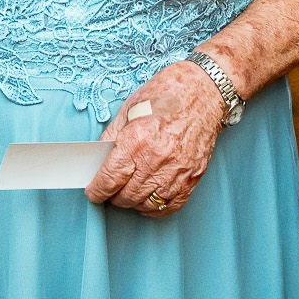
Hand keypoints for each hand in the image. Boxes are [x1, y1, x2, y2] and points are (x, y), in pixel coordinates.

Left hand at [85, 62, 227, 217]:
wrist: (204, 91)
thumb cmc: (167, 95)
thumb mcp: (129, 108)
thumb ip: (112, 137)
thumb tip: (100, 161)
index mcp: (136, 140)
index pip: (110, 179)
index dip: (97, 191)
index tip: (93, 193)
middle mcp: (156, 159)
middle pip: (126, 196)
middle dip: (113, 197)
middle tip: (110, 190)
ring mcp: (176, 171)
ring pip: (146, 204)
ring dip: (133, 203)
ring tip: (129, 192)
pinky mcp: (192, 178)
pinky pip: (170, 206)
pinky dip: (156, 207)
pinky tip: (150, 198)